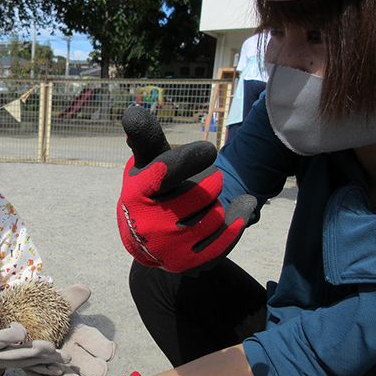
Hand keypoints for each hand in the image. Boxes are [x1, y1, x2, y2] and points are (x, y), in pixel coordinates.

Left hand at [23, 284, 115, 375]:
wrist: (15, 317)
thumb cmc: (42, 306)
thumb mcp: (57, 302)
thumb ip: (71, 297)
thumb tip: (84, 290)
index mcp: (78, 333)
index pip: (94, 341)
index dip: (102, 347)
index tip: (108, 352)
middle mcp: (70, 351)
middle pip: (85, 362)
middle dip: (92, 368)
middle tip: (99, 372)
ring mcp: (55, 363)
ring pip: (66, 375)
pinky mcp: (39, 371)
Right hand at [118, 106, 255, 272]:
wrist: (146, 236)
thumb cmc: (152, 188)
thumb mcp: (148, 162)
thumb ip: (146, 137)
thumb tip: (132, 112)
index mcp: (136, 192)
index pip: (165, 173)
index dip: (188, 160)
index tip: (211, 151)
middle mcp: (147, 223)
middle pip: (202, 193)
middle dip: (212, 181)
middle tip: (209, 180)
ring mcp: (166, 246)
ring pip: (215, 216)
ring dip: (220, 202)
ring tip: (212, 200)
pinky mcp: (184, 263)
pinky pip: (223, 242)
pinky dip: (237, 222)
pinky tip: (244, 207)